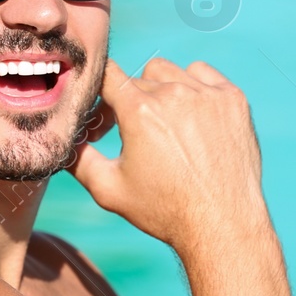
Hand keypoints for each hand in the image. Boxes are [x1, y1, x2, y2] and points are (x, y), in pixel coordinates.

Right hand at [69, 58, 269, 257]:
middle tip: (133, 131)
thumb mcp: (108, 189)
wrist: (222, 224)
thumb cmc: (164, 210)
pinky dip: (194, 87)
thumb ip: (77, 160)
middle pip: (138, 77)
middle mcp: (174, 94)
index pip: (107, 73)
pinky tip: (192, 114)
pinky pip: (204, 74)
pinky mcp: (233, 100)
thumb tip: (62, 141)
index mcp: (139, 111)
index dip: (100, 90)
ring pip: (171, 71)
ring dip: (161, 89)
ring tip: (164, 122)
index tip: (103, 111)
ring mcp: (207, 94)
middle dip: (130, 99)